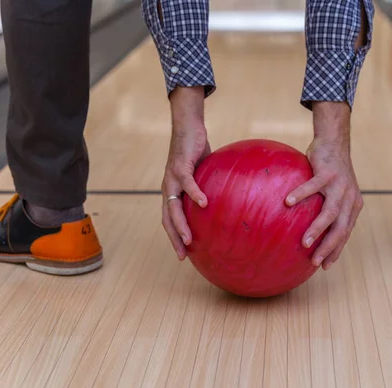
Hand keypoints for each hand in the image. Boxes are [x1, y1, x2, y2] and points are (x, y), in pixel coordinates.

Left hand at [162, 87, 210, 259]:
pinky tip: (204, 204)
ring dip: (180, 224)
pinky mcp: (180, 166)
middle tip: (183, 254)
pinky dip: (195, 195)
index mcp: (172, 192)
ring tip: (189, 239)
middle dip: (174, 238)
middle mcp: (168, 188)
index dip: (174, 236)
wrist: (188, 128)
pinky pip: (188, 184)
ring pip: (173, 206)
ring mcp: (172, 178)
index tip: (183, 253)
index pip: (170, 219)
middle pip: (168, 219)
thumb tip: (223, 202)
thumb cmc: (195, 151)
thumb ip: (207, 188)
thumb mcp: (202, 174)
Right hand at [285, 102, 362, 269]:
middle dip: (329, 247)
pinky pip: (313, 186)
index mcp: (352, 206)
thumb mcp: (334, 193)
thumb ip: (327, 210)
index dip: (336, 251)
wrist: (334, 143)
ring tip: (305, 243)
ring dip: (318, 229)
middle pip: (341, 228)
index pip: (345, 233)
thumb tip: (310, 233)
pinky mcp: (328, 173)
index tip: (325, 266)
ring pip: (331, 212)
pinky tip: (288, 202)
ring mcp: (340, 185)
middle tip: (315, 261)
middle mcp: (349, 198)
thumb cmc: (330, 172)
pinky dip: (301, 195)